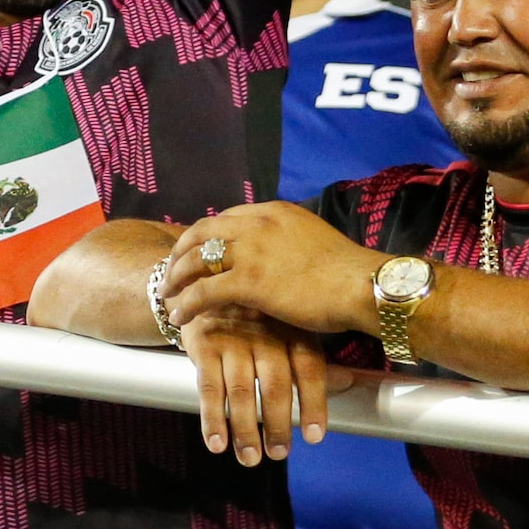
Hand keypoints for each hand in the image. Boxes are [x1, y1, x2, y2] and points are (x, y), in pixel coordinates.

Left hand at [162, 200, 384, 338]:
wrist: (362, 285)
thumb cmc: (347, 272)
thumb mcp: (313, 240)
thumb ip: (289, 242)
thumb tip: (282, 256)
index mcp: (273, 212)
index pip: (226, 218)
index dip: (207, 235)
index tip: (197, 250)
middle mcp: (256, 224)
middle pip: (202, 232)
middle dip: (181, 251)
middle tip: (171, 269)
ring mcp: (249, 251)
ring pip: (196, 260)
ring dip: (176, 277)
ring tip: (166, 293)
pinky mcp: (247, 280)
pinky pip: (203, 292)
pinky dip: (186, 304)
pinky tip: (179, 316)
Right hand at [182, 310, 338, 465]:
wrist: (206, 283)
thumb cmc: (256, 316)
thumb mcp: (288, 327)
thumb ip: (311, 359)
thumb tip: (351, 383)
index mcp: (291, 330)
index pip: (309, 370)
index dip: (314, 404)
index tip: (314, 437)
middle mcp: (264, 334)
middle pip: (275, 386)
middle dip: (277, 424)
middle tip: (279, 454)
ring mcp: (233, 339)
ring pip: (242, 391)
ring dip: (246, 430)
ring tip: (250, 458)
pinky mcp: (204, 345)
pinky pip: (209, 388)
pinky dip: (212, 419)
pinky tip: (217, 442)